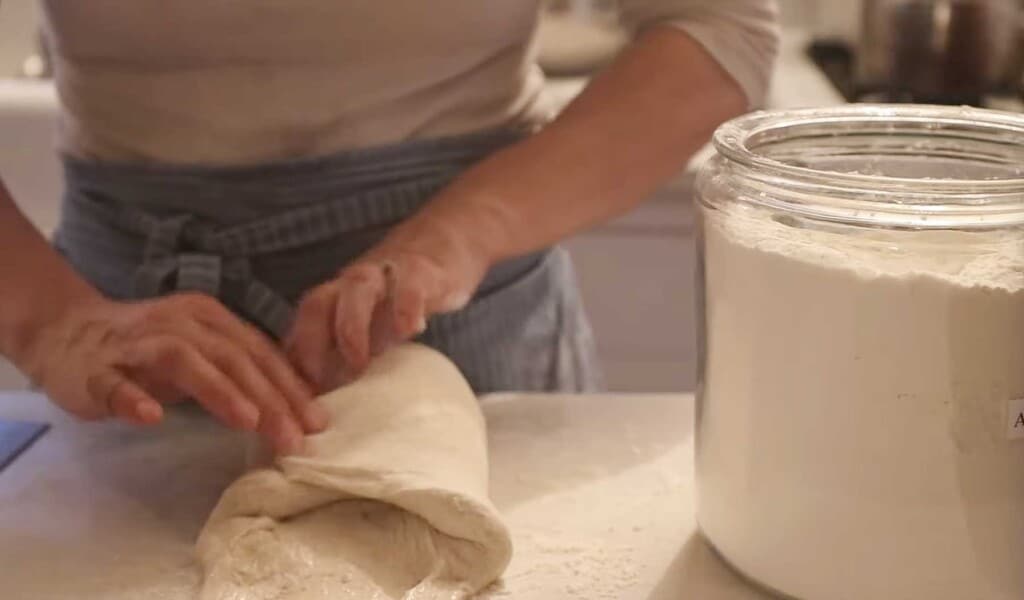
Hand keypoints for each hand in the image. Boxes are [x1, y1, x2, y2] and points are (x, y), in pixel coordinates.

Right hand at [21, 293, 326, 454]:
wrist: (67, 331)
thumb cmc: (149, 350)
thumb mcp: (203, 351)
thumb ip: (242, 370)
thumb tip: (296, 407)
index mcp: (209, 318)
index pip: (259, 352)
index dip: (290, 386)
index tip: (317, 422)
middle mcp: (178, 324)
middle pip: (232, 357)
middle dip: (268, 397)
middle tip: (294, 436)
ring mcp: (136, 345)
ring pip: (183, 361)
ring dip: (218, 391)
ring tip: (247, 421)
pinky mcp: (97, 369)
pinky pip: (115, 382)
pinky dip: (133, 397)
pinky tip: (151, 416)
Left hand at [285, 224, 489, 389]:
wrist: (448, 240)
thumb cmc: (403, 293)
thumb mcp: (373, 319)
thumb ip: (348, 349)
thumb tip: (319, 397)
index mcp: (336, 298)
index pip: (301, 328)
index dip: (294, 360)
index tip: (296, 397)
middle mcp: (353, 284)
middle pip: (317, 303)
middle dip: (312, 343)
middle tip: (320, 383)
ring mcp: (387, 273)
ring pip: (357, 288)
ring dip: (351, 325)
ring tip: (360, 361)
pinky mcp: (423, 270)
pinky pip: (410, 284)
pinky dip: (406, 306)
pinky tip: (412, 330)